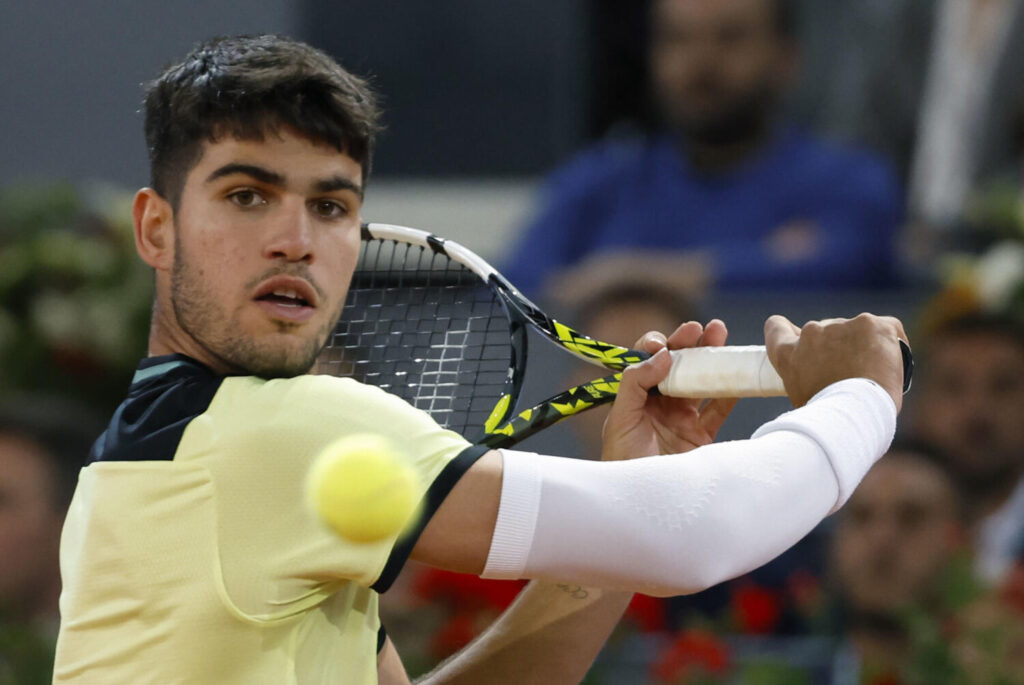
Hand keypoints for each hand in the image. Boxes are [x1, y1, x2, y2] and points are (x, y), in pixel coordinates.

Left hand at [601, 320, 737, 459]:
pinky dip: (731, 392)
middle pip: (678, 366)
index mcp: (636, 398)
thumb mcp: (620, 419)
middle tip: (704, 328)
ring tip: (722, 335)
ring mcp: (682, 420)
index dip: (659, 346)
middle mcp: (659, 405)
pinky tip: (738, 373)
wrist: (642, 506)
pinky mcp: (702, 437)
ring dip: (712, 359)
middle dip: (690, 344)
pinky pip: (719, 409)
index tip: (666, 343)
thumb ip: (636, 383)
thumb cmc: (621, 463)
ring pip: (701, 382)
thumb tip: (663, 353)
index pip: (648, 362)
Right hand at [764, 313, 907, 410]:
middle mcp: (810, 333)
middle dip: (838, 348)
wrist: (854, 414)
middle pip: (826, 332)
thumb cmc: (829, 419)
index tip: (797, 337)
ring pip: (857, 331)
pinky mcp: (871, 324)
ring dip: (864, 347)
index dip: (788, 331)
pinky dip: (891, 343)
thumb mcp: (802, 398)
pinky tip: (894, 362)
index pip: (777, 328)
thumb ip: (805, 374)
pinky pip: (887, 327)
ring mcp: (841, 325)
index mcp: (788, 353)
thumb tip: (819, 372)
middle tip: (852, 375)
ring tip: (874, 376)